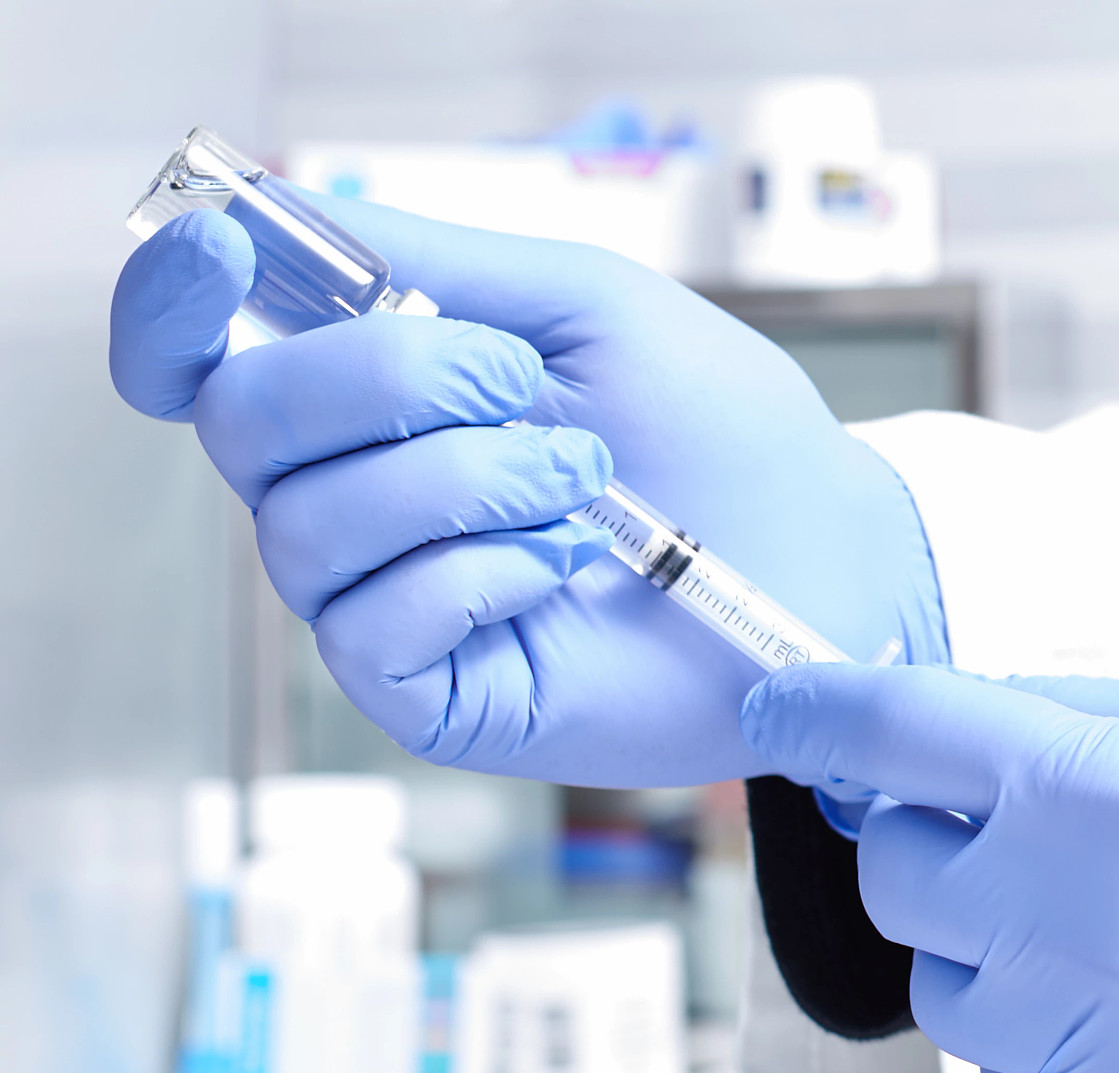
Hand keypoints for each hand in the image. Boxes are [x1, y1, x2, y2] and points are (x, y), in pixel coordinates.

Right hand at [109, 198, 945, 785]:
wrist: (824, 556)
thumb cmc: (724, 432)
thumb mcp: (591, 309)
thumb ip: (440, 265)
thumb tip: (287, 214)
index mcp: (376, 396)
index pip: (204, 357)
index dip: (175, 307)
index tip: (219, 253)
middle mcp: (356, 495)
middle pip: (243, 423)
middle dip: (386, 380)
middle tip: (523, 387)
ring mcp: (385, 598)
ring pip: (305, 528)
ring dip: (464, 482)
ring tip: (585, 489)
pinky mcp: (428, 693)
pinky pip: (370, 628)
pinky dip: (477, 576)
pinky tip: (563, 569)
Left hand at [741, 665, 1118, 1072]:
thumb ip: (1073, 716)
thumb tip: (952, 718)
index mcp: (1115, 804)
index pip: (901, 742)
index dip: (820, 713)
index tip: (782, 710)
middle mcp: (1090, 940)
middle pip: (900, 875)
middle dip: (932, 826)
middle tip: (1020, 804)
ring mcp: (1111, 1058)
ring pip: (945, 987)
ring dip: (988, 932)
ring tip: (1106, 903)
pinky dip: (1043, 1022)